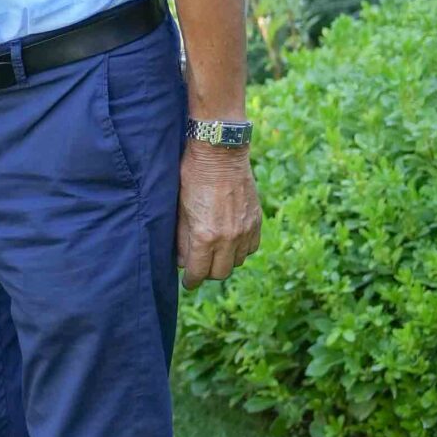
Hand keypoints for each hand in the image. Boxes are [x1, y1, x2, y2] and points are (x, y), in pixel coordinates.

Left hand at [177, 146, 260, 288]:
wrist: (220, 154)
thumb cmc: (193, 178)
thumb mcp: (180, 210)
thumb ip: (182, 240)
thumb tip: (184, 262)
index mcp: (205, 236)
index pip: (198, 272)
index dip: (191, 281)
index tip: (188, 282)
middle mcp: (228, 237)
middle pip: (220, 273)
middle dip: (207, 273)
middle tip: (199, 266)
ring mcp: (245, 230)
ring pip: (237, 262)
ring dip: (225, 260)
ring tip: (214, 251)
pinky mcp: (257, 221)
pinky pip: (251, 248)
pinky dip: (241, 249)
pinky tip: (230, 241)